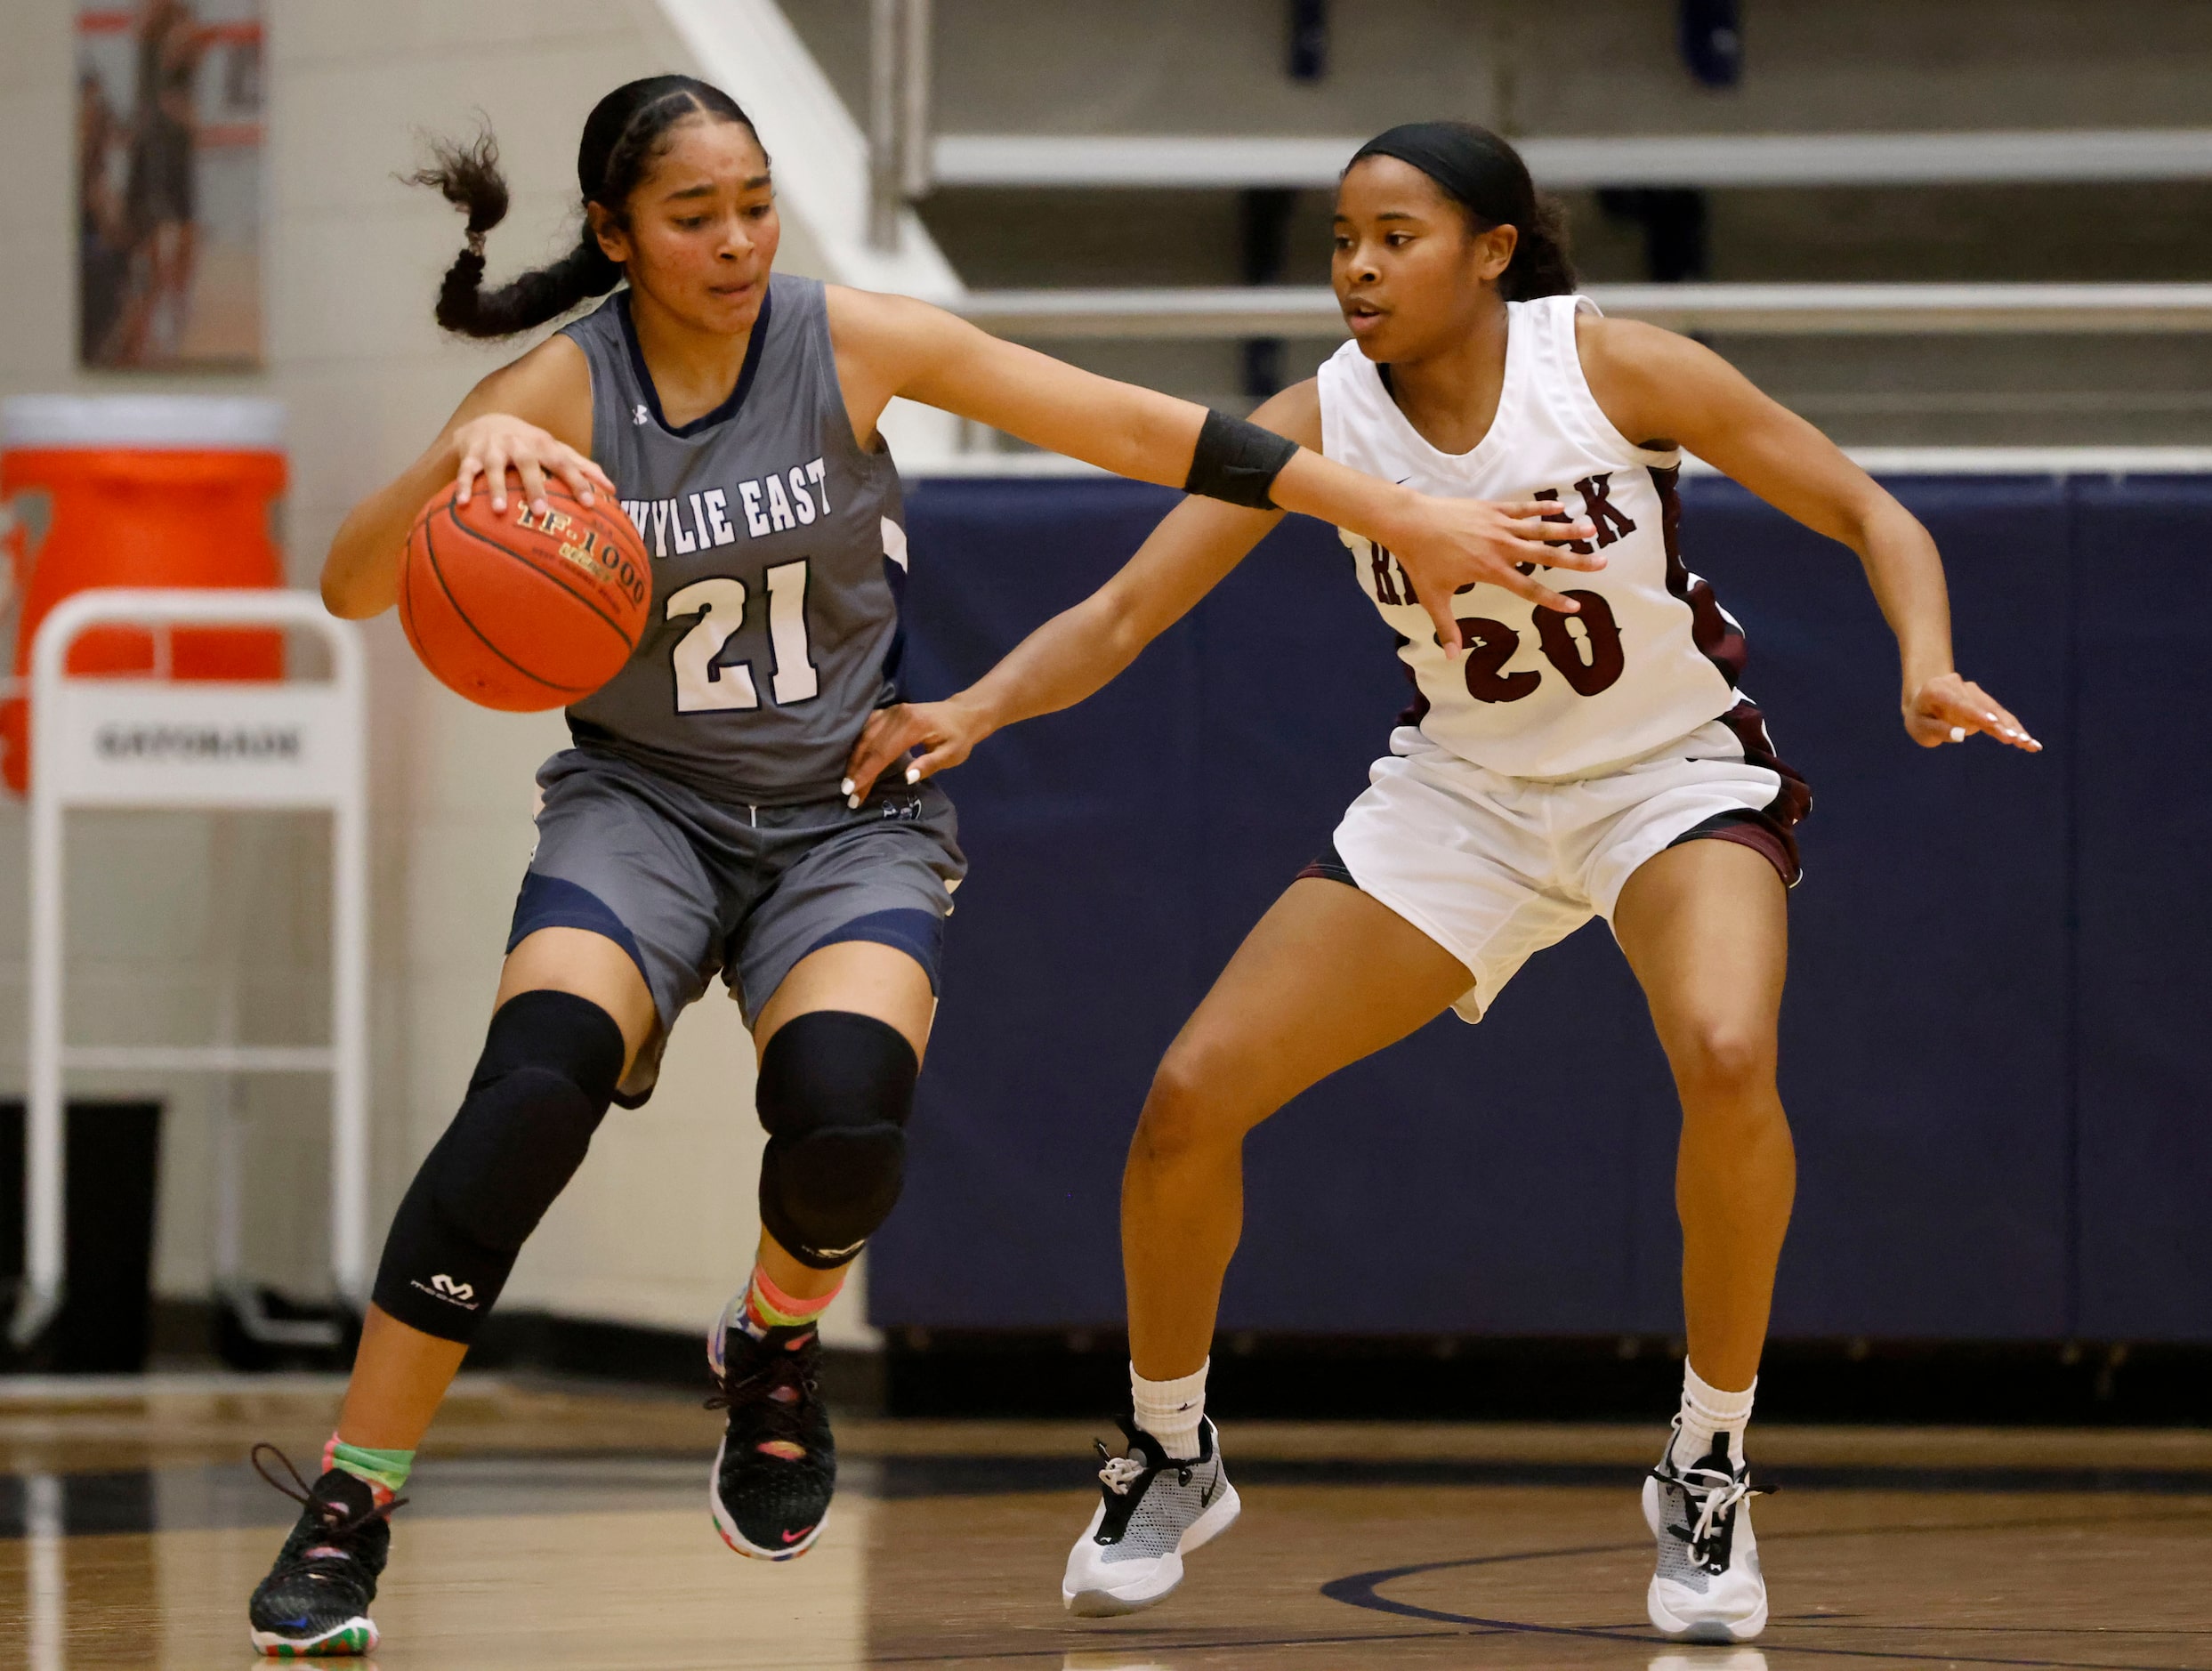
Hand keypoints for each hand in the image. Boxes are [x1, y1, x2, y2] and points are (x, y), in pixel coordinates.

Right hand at [450, 414, 613, 517]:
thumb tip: (612, 489)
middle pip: (528, 463)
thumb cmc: (528, 444)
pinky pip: (465, 471)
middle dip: (534, 487)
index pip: (564, 462)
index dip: (578, 481)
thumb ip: (582, 466)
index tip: (590, 503)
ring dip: (497, 488)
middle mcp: (518, 444)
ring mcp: (493, 448)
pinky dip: (463, 486)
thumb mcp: (554, 449)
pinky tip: (463, 504)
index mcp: (542, 444)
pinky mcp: (470, 455)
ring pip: (493, 467)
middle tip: (541, 512)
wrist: (486, 422)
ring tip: (501, 511)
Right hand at [841, 695, 995, 805]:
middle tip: (847, 793)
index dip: (866, 772)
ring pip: (864, 736)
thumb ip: (929, 764)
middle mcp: (897, 715)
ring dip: (854, 759)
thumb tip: (907, 777)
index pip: (882, 752)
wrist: (963, 714)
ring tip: (848, 781)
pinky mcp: (888, 712)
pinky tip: (851, 758)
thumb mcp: (952, 754)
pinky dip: (856, 743)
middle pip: (869, 744)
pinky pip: (866, 727)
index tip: (853, 791)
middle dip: (856, 770)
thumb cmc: (959, 737)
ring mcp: (891, 711)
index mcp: (913, 726)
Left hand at [1378, 493, 1604, 654]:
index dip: (1553, 599)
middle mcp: (1501, 547)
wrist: (1410, 522)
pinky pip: (1522, 508)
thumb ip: (1447, 627)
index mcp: (1491, 571)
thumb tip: (1452, 657)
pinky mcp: (1492, 508)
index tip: (1575, 607)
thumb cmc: (1420, 562)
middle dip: (1575, 561)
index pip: (1529, 588)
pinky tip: (1561, 507)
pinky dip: (1542, 508)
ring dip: (1567, 530)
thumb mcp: (1433, 598)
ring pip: (1540, 528)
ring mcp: (1498, 525)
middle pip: (1546, 555)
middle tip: (1602, 562)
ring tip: (1591, 530)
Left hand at [1905, 672, 2040, 751]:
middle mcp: (1960, 687)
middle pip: (1983, 706)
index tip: (1992, 722)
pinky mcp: (1985, 704)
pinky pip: (2001, 717)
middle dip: (2000, 724)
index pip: (1960, 702)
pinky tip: (2030, 743)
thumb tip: (1961, 736)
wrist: (1924, 699)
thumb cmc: (1920, 718)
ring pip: (1997, 711)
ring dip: (2014, 729)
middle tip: (2015, 740)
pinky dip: (2014, 730)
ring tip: (2029, 745)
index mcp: (1939, 690)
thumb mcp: (1920, 728)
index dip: (1976, 712)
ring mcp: (1974, 693)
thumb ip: (1938, 730)